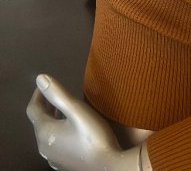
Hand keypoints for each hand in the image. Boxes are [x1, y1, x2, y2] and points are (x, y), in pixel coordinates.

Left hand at [26, 74, 142, 170]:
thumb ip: (58, 94)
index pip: (33, 109)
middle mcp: (44, 146)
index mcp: (44, 132)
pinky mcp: (63, 162)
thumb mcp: (77, 110)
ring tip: (62, 106)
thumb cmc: (93, 137)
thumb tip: (40, 78)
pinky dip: (57, 130)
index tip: (45, 83)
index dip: (37, 94)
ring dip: (52, 117)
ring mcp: (53, 157)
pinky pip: (54, 142)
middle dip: (45, 105)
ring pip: (46, 133)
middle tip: (55, 92)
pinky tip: (69, 127)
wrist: (108, 167)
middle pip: (39, 121)